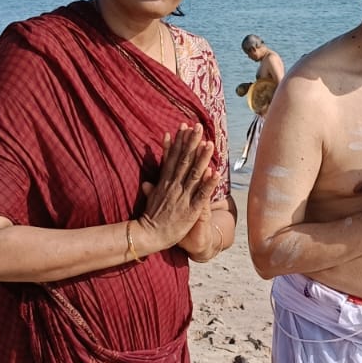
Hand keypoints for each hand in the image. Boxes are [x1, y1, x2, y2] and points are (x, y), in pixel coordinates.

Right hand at [137, 126, 214, 252]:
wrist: (149, 236)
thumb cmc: (150, 219)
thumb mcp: (149, 201)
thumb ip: (151, 189)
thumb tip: (146, 182)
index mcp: (165, 182)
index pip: (173, 157)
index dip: (179, 142)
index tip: (184, 127)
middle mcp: (174, 186)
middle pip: (184, 160)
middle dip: (191, 143)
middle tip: (198, 126)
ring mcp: (183, 197)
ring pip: (194, 174)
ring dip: (202, 158)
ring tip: (209, 143)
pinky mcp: (190, 210)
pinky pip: (201, 195)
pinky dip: (209, 184)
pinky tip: (216, 173)